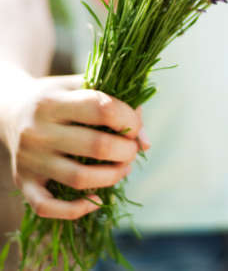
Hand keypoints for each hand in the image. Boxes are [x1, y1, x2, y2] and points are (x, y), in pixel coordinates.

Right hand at [6, 74, 149, 219]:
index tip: (134, 126)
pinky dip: (77, 209)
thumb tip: (146, 143)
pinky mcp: (23, 182)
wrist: (9, 110)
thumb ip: (117, 104)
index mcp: (53, 101)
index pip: (102, 108)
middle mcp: (38, 130)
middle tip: (131, 150)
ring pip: (79, 178)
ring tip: (123, 169)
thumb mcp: (81, 86)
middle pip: (96, 146)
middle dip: (126, 151)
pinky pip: (48, 207)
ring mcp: (29, 159)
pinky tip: (97, 199)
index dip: (129, 119)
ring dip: (112, 177)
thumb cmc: (56, 96)